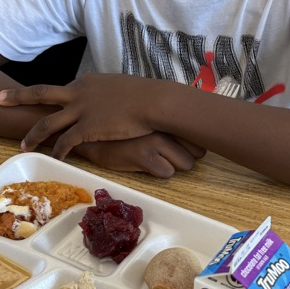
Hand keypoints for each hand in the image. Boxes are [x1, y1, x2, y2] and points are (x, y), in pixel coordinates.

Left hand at [0, 72, 165, 154]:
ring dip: (32, 134)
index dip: (50, 97)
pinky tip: (52, 158)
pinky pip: (65, 142)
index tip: (39, 100)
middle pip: (41, 94)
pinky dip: (56, 151)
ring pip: (47, 122)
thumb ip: (109, 93)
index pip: (62, 89)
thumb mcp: (122, 87)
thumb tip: (112, 99)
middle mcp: (77, 92)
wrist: (153, 101)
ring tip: (21, 144)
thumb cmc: (145, 95)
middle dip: (18, 97)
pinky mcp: (86, 128)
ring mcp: (80, 110)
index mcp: (86, 81)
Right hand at [75, 134, 205, 177]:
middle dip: (186, 158)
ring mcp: (155, 139)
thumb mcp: (146, 123)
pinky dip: (157, 172)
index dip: (192, 146)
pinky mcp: (144, 154)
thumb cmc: (120, 129)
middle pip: (198, 152)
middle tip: (167, 156)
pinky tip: (141, 164)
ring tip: (153, 159)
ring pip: (185, 163)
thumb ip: (166, 125)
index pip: (198, 135)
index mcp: (166, 116)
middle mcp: (164, 125)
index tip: (182, 148)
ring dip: (173, 166)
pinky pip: (166, 172)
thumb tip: (191, 137)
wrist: (91, 134)